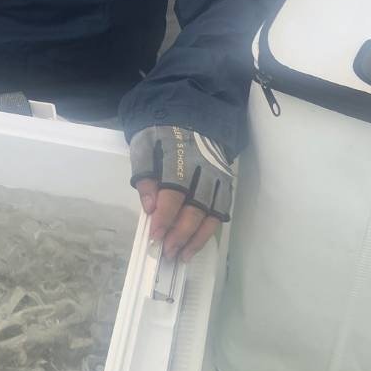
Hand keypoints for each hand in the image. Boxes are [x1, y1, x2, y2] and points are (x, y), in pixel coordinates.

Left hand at [129, 126, 233, 261]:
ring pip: (211, 213)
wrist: (192, 114)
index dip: (165, 216)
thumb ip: (145, 175)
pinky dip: (209, 230)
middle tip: (167, 252)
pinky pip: (221, 211)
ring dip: (197, 238)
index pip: (174, 193)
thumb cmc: (162, 133)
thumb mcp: (144, 146)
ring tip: (182, 256)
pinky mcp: (225, 183)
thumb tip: (150, 206)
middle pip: (195, 208)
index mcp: (180, 158)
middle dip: (181, 233)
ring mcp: (217, 178)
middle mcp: (204, 170)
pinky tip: (196, 244)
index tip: (155, 236)